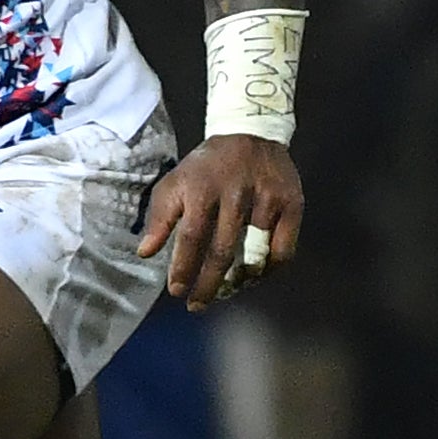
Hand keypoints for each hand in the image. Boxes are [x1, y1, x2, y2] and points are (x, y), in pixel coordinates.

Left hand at [138, 134, 303, 311]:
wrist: (250, 133)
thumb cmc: (207, 166)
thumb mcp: (176, 182)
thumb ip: (160, 218)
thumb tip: (145, 254)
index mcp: (204, 188)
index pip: (193, 237)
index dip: (184, 268)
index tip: (176, 291)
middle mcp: (237, 193)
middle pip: (223, 252)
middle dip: (208, 285)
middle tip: (197, 305)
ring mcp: (267, 199)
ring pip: (255, 256)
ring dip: (239, 282)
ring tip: (225, 292)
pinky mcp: (292, 204)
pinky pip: (283, 251)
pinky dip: (269, 270)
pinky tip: (254, 277)